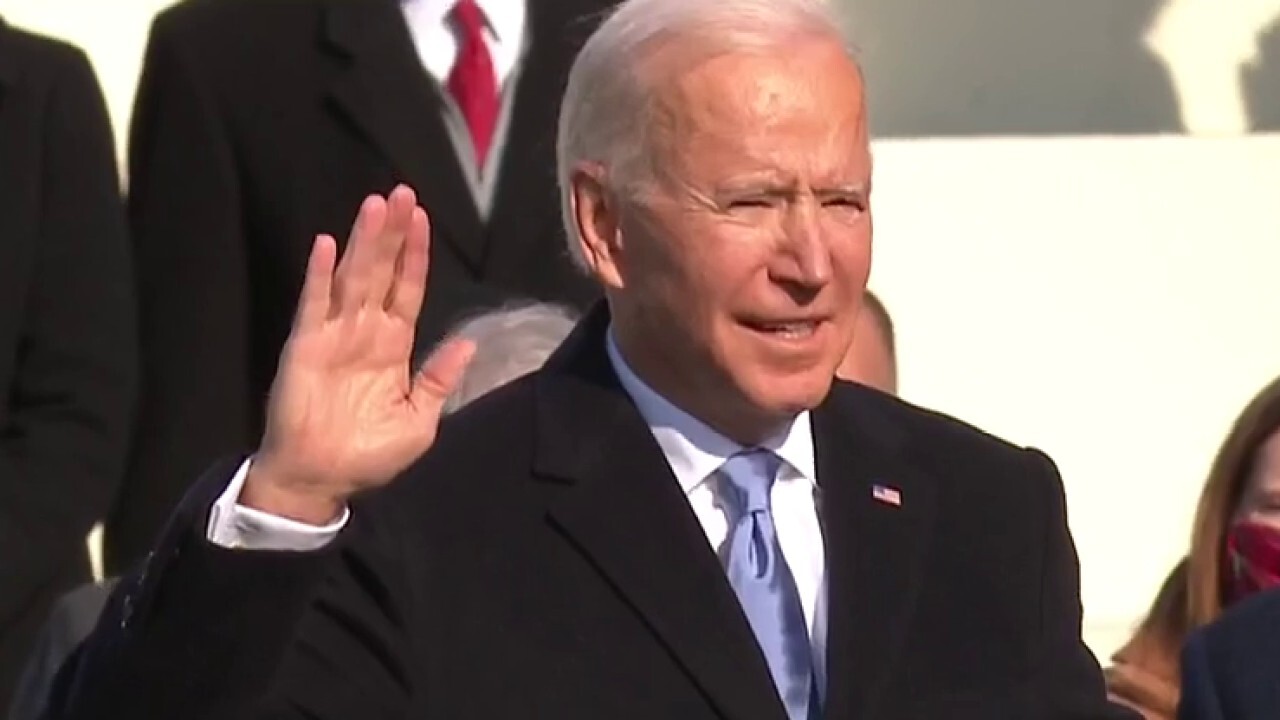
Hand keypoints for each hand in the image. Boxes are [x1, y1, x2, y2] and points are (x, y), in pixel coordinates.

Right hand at [242, 185, 473, 522]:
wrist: (320, 480)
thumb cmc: (369, 455)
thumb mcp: (419, 421)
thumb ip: (439, 379)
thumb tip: (468, 343)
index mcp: (394, 346)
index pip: (409, 289)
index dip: (415, 254)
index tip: (423, 218)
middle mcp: (365, 331)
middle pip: (382, 271)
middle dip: (392, 233)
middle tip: (403, 192)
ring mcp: (334, 334)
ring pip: (351, 277)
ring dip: (362, 242)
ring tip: (375, 204)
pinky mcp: (305, 345)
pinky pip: (313, 304)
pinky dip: (318, 274)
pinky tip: (325, 244)